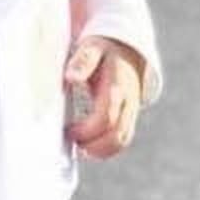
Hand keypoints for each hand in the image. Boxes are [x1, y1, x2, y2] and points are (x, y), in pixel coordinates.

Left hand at [64, 36, 144, 159]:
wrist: (128, 48)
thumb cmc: (105, 49)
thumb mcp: (92, 47)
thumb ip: (83, 61)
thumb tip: (71, 76)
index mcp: (117, 87)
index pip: (106, 117)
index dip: (87, 130)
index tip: (69, 130)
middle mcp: (128, 102)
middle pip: (118, 136)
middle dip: (95, 147)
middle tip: (74, 144)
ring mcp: (131, 110)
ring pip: (123, 140)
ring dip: (102, 151)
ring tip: (80, 149)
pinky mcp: (129, 116)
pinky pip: (123, 137)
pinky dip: (107, 147)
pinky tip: (89, 146)